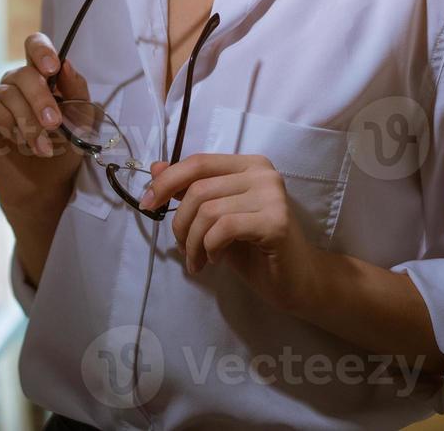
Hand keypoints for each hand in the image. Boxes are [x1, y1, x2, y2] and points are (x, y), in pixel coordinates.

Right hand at [0, 32, 84, 213]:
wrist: (46, 187)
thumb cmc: (65, 150)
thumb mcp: (82, 119)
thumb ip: (77, 90)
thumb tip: (65, 64)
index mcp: (41, 77)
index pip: (34, 46)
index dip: (41, 50)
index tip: (52, 68)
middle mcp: (15, 83)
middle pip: (22, 73)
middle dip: (40, 100)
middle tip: (54, 124)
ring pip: (8, 94)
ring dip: (28, 123)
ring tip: (42, 148)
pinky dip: (6, 124)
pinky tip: (17, 141)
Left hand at [141, 153, 324, 312]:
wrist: (297, 281)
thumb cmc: (254, 249)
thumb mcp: (215, 217)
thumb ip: (189, 190)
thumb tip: (155, 167)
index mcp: (248, 164)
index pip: (197, 162)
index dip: (166, 181)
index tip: (147, 204)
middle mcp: (263, 173)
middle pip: (198, 188)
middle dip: (179, 222)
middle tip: (180, 248)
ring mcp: (272, 195)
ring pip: (208, 211)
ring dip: (192, 241)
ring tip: (196, 259)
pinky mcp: (275, 221)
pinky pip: (223, 228)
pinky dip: (209, 247)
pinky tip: (214, 259)